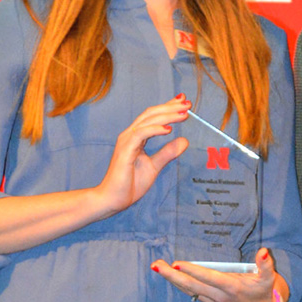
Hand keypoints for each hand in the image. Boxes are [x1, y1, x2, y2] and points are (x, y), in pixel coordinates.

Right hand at [97, 96, 189, 213]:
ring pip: (148, 121)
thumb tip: (185, 141)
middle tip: (188, 103)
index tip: (184, 101)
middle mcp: (130, 135)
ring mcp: (126, 141)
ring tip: (184, 114)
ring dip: (167, 115)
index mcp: (136, 137)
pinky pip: (141, 134)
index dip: (168, 107)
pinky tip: (169, 129)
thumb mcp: (155, 166)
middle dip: (170, 107)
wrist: (113, 199)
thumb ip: (168, 152)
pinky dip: (155, 129)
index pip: (153, 116)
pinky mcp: (125, 150)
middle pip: (151, 114)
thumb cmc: (130, 184)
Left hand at [152, 247, 289, 301]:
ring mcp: (212, 301)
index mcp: (232, 287)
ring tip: (157, 267)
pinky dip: (180, 284)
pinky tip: (170, 276)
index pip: (209, 278)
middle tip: (156, 265)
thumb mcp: (268, 279)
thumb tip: (264, 251)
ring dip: (172, 279)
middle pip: (192, 285)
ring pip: (189, 290)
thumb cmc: (262, 292)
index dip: (193, 271)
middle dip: (173, 275)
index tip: (177, 263)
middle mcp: (219, 295)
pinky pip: (192, 293)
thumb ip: (266, 265)